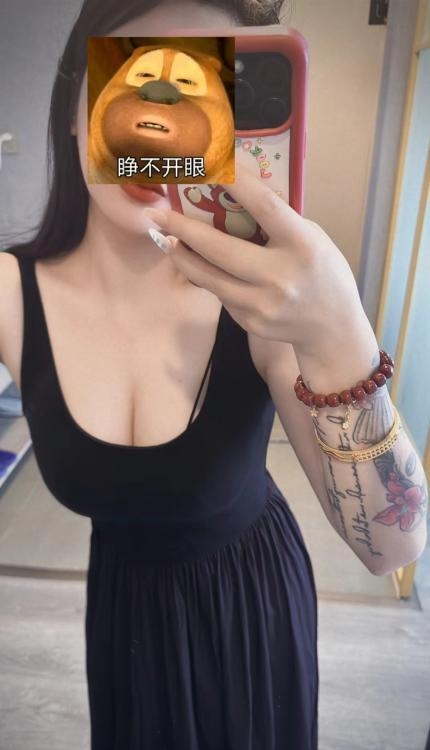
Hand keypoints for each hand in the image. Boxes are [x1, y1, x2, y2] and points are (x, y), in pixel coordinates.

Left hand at [144, 161, 366, 359]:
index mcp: (303, 246)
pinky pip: (220, 293)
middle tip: (158, 214)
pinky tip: (196, 264)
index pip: (264, 207)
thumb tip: (236, 193)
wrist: (332, 329)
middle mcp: (281, 276)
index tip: (207, 165)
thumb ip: (279, 222)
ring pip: (209, 277)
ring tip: (164, 238)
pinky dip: (206, 276)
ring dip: (182, 256)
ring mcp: (263, 304)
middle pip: (221, 249)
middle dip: (184, 229)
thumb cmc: (323, 273)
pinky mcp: (250, 321)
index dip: (235, 183)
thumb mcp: (313, 238)